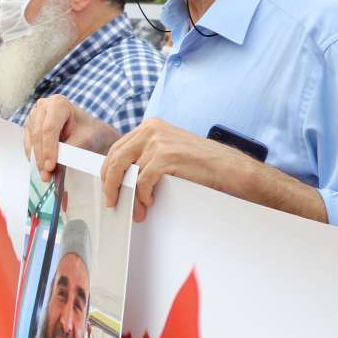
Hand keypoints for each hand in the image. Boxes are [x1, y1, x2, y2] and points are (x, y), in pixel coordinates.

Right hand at [23, 95, 119, 181]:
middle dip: (41, 157)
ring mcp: (34, 116)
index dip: (49, 149)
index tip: (50, 167)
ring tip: (45, 175)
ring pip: (31, 139)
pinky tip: (40, 167)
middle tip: (46, 175)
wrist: (90, 130)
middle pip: (38, 134)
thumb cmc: (90, 130)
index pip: (49, 128)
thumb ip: (70, 150)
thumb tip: (55, 167)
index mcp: (59, 103)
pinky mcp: (30, 127)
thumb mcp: (85, 139)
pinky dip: (34, 156)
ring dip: (36, 159)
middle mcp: (43, 106)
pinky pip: (29, 143)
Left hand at [100, 118, 245, 221]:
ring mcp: (158, 142)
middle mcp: (151, 130)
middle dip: (110, 184)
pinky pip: (143, 181)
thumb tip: (121, 174)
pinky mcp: (166, 156)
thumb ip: (146, 154)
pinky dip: (142, 195)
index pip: (117, 149)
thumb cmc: (201, 163)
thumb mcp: (169, 150)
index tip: (108, 188)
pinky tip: (148, 203)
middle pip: (116, 159)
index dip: (108, 171)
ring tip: (135, 210)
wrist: (230, 168)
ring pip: (128, 172)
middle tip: (112, 202)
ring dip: (129, 196)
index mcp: (149, 126)